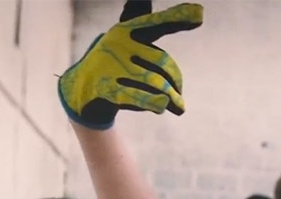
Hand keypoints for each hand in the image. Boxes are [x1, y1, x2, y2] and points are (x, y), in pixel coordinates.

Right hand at [58, 2, 202, 128]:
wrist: (81, 90)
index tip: (200, 14)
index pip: (156, 24)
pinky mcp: (106, 88)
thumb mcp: (130, 43)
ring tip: (178, 107)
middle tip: (180, 96)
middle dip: (176, 82)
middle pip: (162, 63)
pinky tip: (162, 106)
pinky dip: (153, 102)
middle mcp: (118, 44)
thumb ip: (152, 30)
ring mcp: (111, 66)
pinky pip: (138, 96)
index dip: (176, 18)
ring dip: (171, 98)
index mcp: (126, 30)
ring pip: (155, 82)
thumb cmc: (114, 62)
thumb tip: (175, 9)